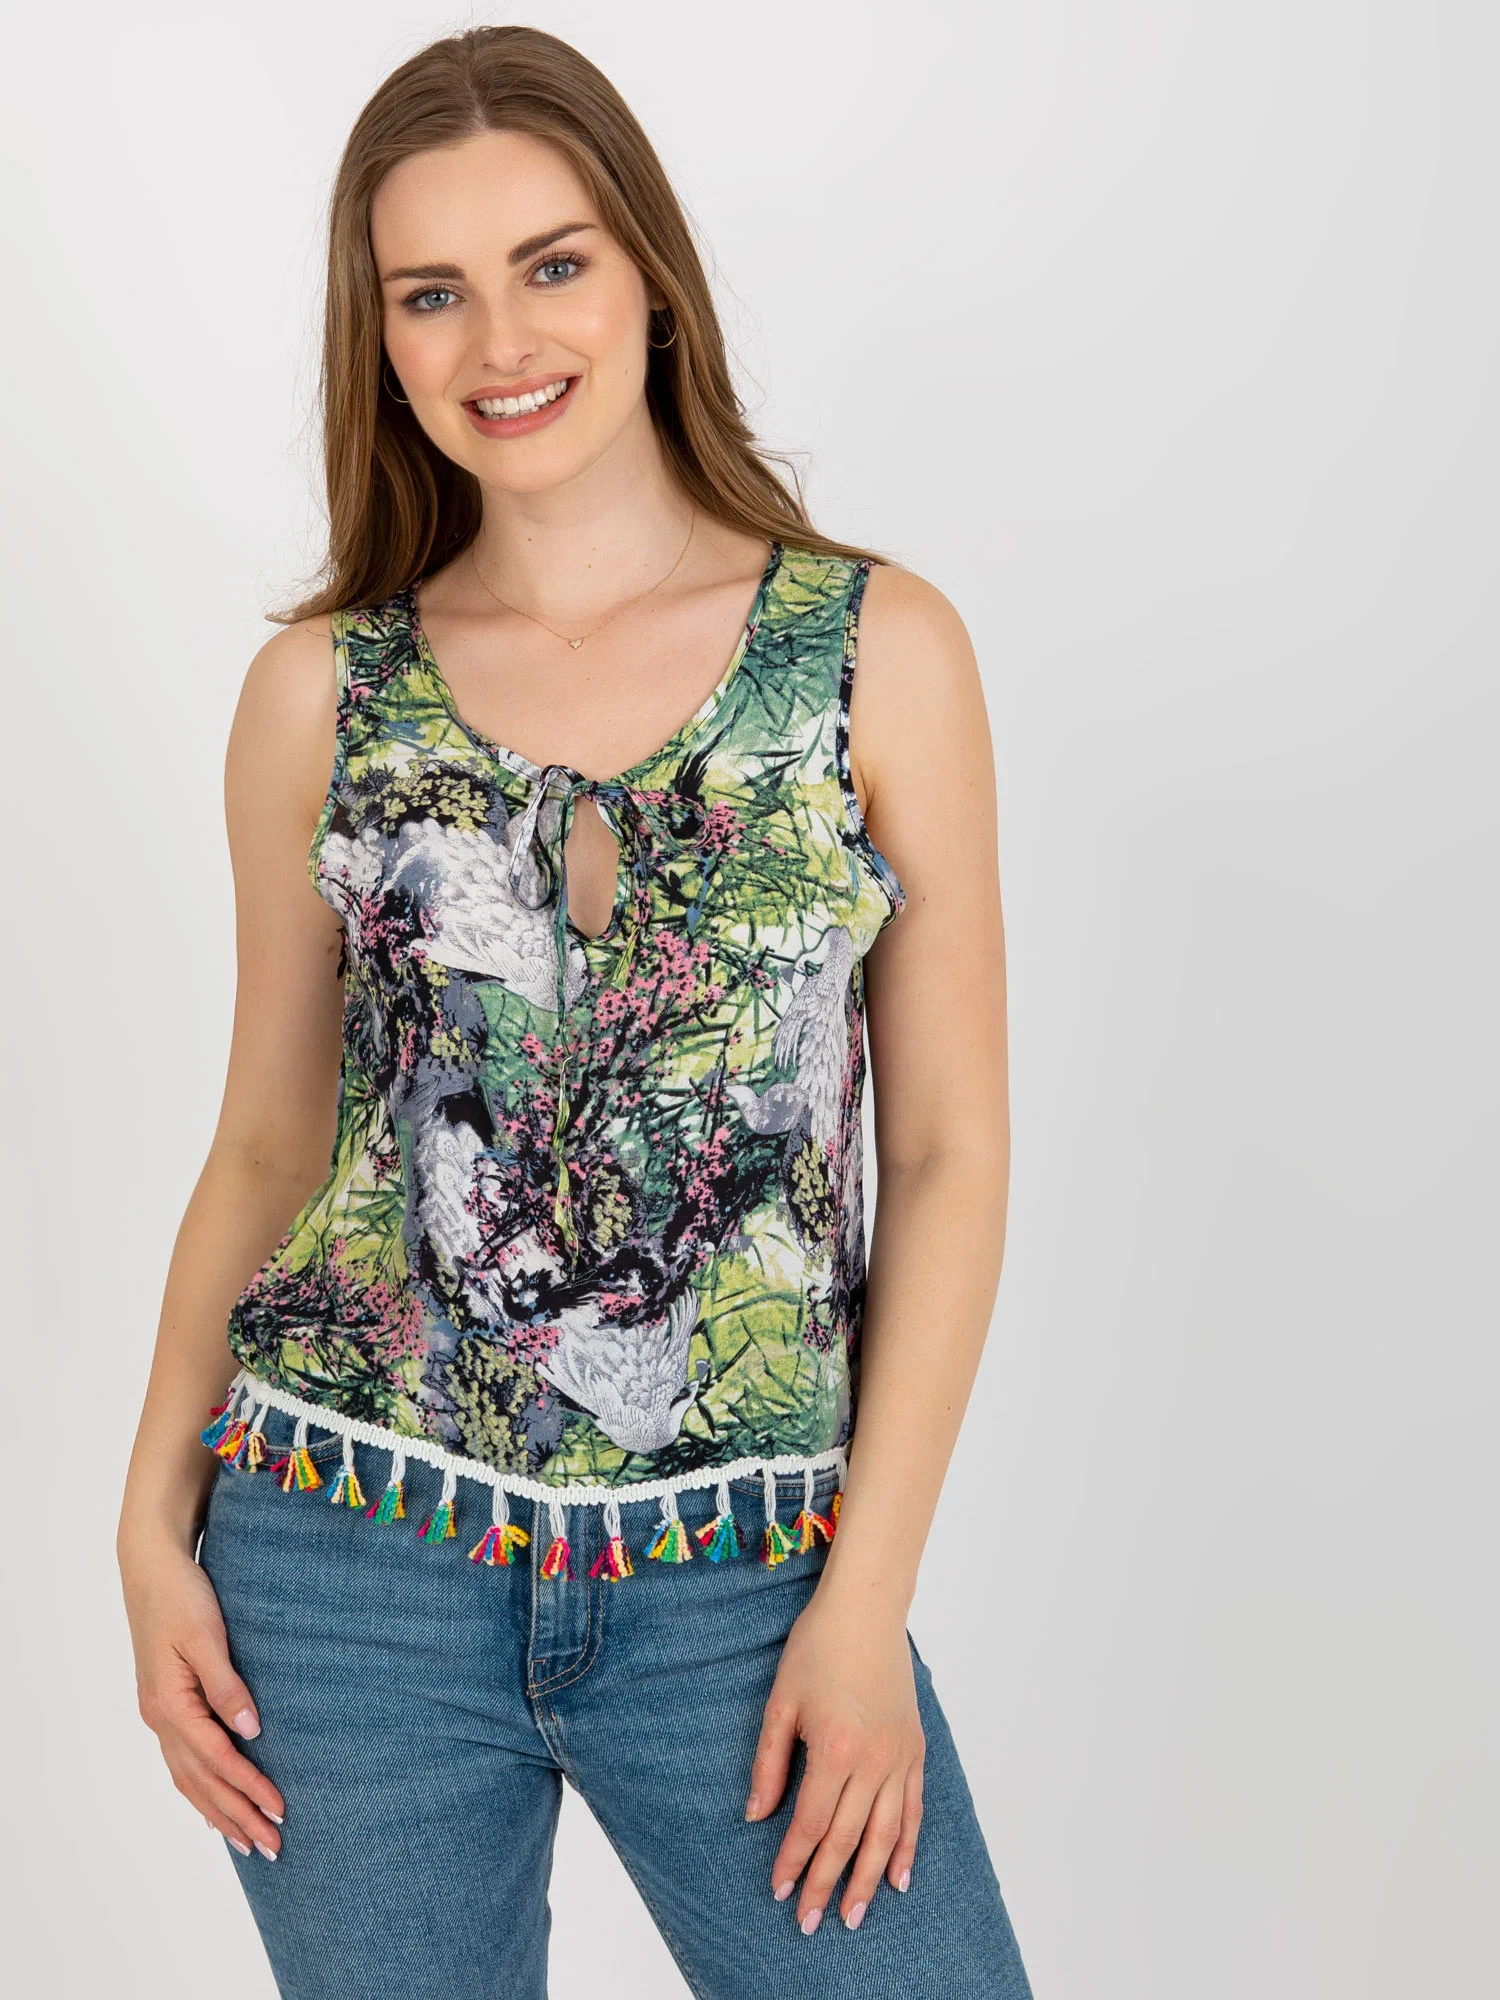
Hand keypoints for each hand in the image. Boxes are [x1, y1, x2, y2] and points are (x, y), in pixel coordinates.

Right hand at [121, 1538, 284, 1860]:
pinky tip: (212, 1808)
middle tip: (274, 1848)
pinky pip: (182, 1763)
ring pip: (189, 1779)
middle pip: (202, 1782)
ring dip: (219, 1813)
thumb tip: (251, 1731)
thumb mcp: (207, 1635)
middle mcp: (160, 1718)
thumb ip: (227, 1684)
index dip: (249, 1787)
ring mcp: (159, 1714)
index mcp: (170, 1704)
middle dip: (238, 1816)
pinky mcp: (165, 1705)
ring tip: (249, 1842)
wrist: (151, 1568)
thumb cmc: (182, 1595)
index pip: (217, 1759)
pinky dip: (199, 1791)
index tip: (280, 1810)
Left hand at [745, 1587, 923, 1933]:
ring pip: (886, 1834)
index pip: (812, 1823)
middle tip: (810, 1922)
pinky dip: (908, 1847)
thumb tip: (756, 1816)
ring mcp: (900, 1757)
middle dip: (826, 1884)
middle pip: (849, 1839)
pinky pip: (914, 1810)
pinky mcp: (916, 1750)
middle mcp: (874, 1759)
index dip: (793, 1861)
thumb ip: (769, 1763)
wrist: (865, 1611)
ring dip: (870, 1880)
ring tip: (853, 1915)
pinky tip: (900, 1877)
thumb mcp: (780, 1702)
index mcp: (836, 1748)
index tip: (779, 1891)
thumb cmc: (817, 1648)